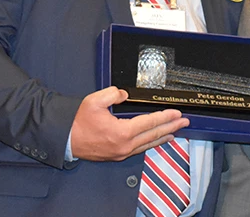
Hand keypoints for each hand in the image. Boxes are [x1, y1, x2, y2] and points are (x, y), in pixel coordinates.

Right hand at [69, 86, 188, 160]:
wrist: (65, 139)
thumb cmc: (78, 121)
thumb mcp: (95, 101)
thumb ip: (113, 94)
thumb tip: (125, 95)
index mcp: (122, 132)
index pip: (150, 122)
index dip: (165, 117)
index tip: (177, 113)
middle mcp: (124, 145)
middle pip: (153, 135)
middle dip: (171, 127)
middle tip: (184, 122)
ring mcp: (121, 152)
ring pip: (148, 144)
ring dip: (163, 136)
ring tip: (176, 131)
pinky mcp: (117, 155)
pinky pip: (139, 149)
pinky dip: (151, 144)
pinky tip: (157, 141)